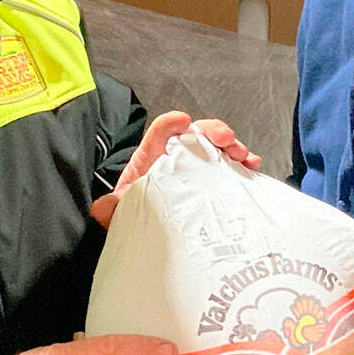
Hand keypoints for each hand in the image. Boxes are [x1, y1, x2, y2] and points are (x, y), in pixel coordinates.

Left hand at [90, 111, 261, 227]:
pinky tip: (252, 165)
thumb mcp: (122, 210)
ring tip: (242, 154)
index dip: (170, 123)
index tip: (182, 121)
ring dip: (232, 146)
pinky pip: (231, 167)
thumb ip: (111, 207)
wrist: (149, 233)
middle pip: (196, 134)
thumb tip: (102, 207)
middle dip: (212, 130)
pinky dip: (244, 163)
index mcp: (153, 158)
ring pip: (217, 148)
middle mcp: (178, 158)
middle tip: (224, 138)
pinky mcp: (214, 182)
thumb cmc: (137, 213)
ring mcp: (198, 169)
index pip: (160, 132)